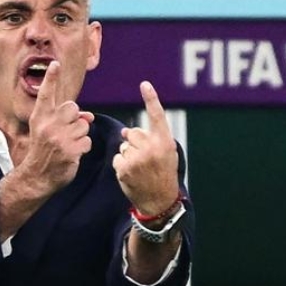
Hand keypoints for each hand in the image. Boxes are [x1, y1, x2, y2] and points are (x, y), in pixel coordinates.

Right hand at [19, 61, 93, 193]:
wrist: (37, 176)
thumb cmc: (45, 151)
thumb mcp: (48, 131)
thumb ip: (66, 119)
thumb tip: (89, 116)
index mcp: (40, 117)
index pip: (46, 94)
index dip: (51, 78)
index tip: (55, 64)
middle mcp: (48, 125)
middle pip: (73, 108)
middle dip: (74, 119)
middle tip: (64, 133)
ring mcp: (59, 138)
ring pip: (83, 125)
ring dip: (80, 135)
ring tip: (67, 145)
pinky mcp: (70, 150)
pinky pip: (87, 141)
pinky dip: (83, 148)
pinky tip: (72, 154)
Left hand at [113, 81, 179, 214]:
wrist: (160, 201)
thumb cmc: (164, 174)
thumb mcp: (167, 153)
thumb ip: (152, 138)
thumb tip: (125, 131)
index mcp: (165, 142)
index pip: (157, 116)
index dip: (151, 99)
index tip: (145, 84)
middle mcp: (152, 148)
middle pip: (133, 133)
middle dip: (135, 143)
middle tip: (146, 159)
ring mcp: (137, 158)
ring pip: (124, 146)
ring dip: (129, 155)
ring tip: (140, 169)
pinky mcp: (124, 169)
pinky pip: (117, 158)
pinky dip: (122, 165)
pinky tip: (132, 175)